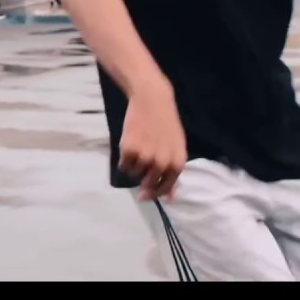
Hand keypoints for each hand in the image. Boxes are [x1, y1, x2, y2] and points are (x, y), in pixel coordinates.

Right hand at [118, 81, 186, 201]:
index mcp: (176, 164)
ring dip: (133, 165)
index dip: (154, 192)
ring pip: (134, 174)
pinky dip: (124, 159)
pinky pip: (123, 165)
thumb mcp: (176, 149)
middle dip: (142, 176)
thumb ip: (173, 174)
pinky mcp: (128, 150)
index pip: (164, 189)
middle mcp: (161, 164)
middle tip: (143, 159)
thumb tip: (169, 199)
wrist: (152, 101)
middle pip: (146, 184)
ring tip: (139, 146)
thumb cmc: (166, 125)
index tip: (144, 194)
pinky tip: (130, 144)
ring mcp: (145, 158)